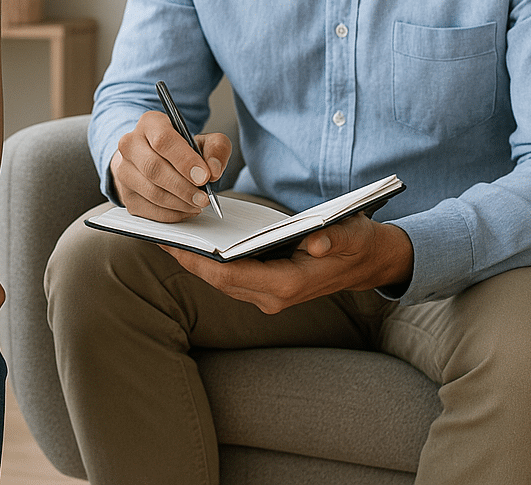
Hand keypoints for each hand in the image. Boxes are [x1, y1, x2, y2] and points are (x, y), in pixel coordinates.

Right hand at [110, 110, 230, 221]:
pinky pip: (148, 210)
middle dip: (183, 187)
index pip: (163, 141)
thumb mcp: (204, 140)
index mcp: (150, 124)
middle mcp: (130, 144)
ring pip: (151, 191)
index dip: (185, 160)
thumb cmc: (180, 149)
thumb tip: (213, 169)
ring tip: (197, 203)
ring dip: (179, 203)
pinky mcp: (125, 194)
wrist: (155, 158)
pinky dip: (171, 214)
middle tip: (203, 197)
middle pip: (154, 168)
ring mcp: (123, 170)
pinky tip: (185, 209)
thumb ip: (216, 149)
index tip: (203, 176)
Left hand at [161, 215, 413, 312]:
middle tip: (158, 237)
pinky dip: (210, 262)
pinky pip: (230, 276)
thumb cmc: (358, 243)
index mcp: (288, 284)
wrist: (372, 263)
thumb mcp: (350, 234)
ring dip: (195, 262)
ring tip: (168, 237)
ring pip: (222, 280)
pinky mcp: (268, 285)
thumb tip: (312, 243)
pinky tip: (194, 242)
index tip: (174, 247)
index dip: (201, 262)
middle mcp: (274, 296)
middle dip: (189, 260)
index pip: (233, 276)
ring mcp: (270, 294)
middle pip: (219, 280)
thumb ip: (331, 238)